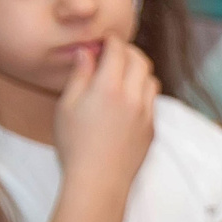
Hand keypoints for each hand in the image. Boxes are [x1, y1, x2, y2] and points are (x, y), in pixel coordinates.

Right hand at [53, 36, 155, 193]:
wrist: (99, 180)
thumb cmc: (76, 144)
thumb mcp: (68, 105)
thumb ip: (80, 75)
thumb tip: (86, 52)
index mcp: (110, 88)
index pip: (119, 51)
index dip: (112, 41)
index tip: (104, 41)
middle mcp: (134, 98)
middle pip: (141, 61)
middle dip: (129, 52)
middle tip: (114, 53)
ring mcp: (147, 114)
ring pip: (152, 80)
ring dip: (140, 71)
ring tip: (122, 76)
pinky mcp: (152, 129)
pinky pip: (153, 101)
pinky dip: (144, 92)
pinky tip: (129, 99)